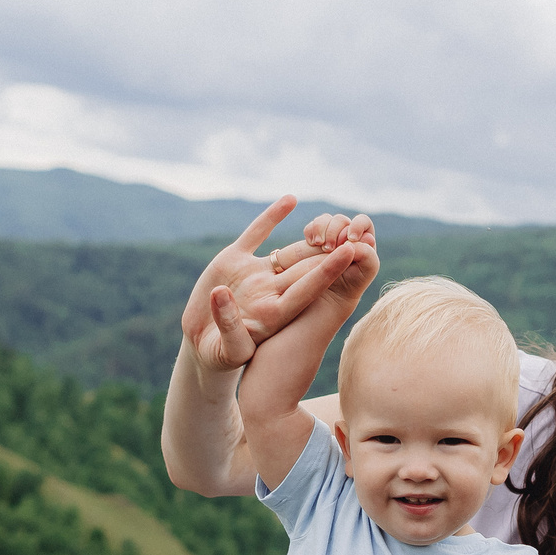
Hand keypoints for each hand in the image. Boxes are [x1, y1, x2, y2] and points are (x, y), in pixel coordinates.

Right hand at [180, 199, 378, 371]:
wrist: (201, 344)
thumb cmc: (217, 355)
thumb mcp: (227, 350)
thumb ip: (228, 325)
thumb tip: (221, 294)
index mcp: (275, 313)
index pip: (309, 288)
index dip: (330, 269)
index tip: (352, 250)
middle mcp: (271, 291)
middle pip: (306, 267)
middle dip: (331, 250)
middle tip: (354, 229)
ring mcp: (255, 274)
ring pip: (288, 250)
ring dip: (312, 235)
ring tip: (335, 220)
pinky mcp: (234, 260)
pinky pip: (257, 233)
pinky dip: (273, 216)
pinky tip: (291, 199)